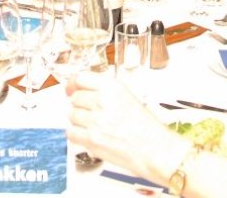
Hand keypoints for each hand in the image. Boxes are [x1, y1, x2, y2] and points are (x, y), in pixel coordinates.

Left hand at [66, 72, 185, 178]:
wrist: (155, 149)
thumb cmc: (146, 127)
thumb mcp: (127, 97)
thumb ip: (104, 91)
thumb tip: (81, 90)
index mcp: (112, 87)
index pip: (80, 78)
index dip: (74, 84)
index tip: (72, 88)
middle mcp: (102, 101)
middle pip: (75, 97)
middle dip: (81, 105)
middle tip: (91, 112)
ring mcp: (95, 120)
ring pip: (72, 115)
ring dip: (80, 121)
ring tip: (95, 126)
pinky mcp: (91, 139)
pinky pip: (72, 132)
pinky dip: (77, 135)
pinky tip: (90, 136)